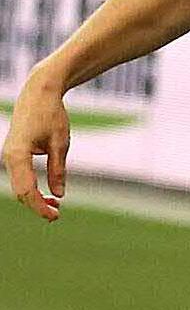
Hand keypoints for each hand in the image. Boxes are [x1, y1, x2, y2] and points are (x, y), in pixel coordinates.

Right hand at [2, 71, 70, 220]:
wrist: (39, 93)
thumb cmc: (51, 115)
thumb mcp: (60, 144)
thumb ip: (58, 170)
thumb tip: (58, 195)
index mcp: (18, 155)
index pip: (27, 190)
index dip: (40, 206)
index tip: (55, 217)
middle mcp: (9, 156)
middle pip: (20, 191)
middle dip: (37, 205)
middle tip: (57, 216)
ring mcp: (9, 154)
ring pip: (18, 185)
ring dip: (35, 197)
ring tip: (56, 206)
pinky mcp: (14, 152)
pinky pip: (20, 176)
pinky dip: (32, 187)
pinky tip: (47, 193)